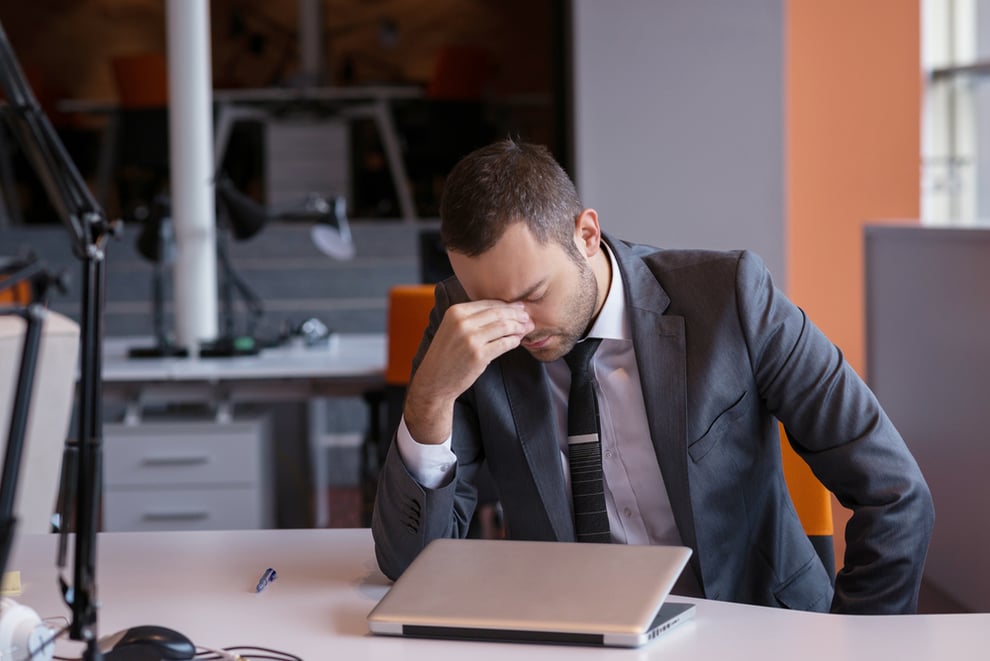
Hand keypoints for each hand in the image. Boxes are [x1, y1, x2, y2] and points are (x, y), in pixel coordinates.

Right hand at [404, 300, 533, 443]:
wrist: (434, 380)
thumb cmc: (446, 355)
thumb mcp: (452, 329)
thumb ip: (471, 318)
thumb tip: (502, 309)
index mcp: (455, 312)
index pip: (488, 303)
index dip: (508, 305)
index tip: (520, 308)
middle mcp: (462, 322)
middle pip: (498, 313)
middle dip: (517, 315)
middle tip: (528, 318)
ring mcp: (470, 339)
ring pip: (504, 327)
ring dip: (519, 327)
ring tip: (527, 328)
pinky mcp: (478, 355)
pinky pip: (504, 344)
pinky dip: (514, 341)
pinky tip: (518, 341)